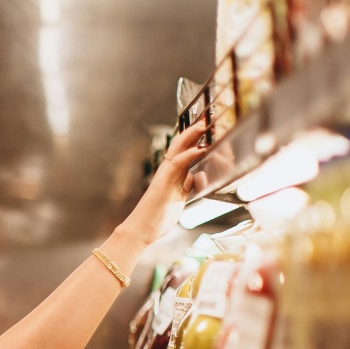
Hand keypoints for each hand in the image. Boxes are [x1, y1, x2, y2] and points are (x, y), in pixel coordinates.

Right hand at [118, 121, 210, 248]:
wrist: (142, 230)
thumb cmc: (158, 216)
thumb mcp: (178, 199)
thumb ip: (186, 187)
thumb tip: (195, 178)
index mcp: (172, 175)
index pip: (184, 151)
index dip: (195, 139)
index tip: (207, 128)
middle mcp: (168, 171)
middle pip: (181, 144)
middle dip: (194, 131)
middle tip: (206, 119)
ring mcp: (165, 175)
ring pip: (178, 149)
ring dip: (191, 136)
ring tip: (203, 125)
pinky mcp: (164, 183)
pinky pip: (177, 164)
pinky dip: (188, 154)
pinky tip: (199, 149)